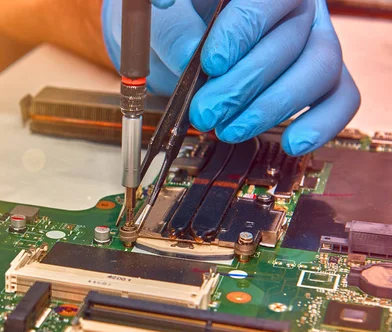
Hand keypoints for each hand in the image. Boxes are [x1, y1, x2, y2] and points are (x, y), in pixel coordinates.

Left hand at [102, 0, 359, 154]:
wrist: (181, 48)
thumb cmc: (176, 29)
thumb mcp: (164, 25)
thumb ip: (174, 31)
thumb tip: (189, 54)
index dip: (242, 32)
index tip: (211, 64)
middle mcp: (297, 9)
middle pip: (291, 41)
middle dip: (244, 85)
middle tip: (205, 113)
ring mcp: (314, 43)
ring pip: (321, 70)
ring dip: (272, 108)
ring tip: (229, 131)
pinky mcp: (325, 80)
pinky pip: (342, 99)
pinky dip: (322, 124)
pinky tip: (291, 143)